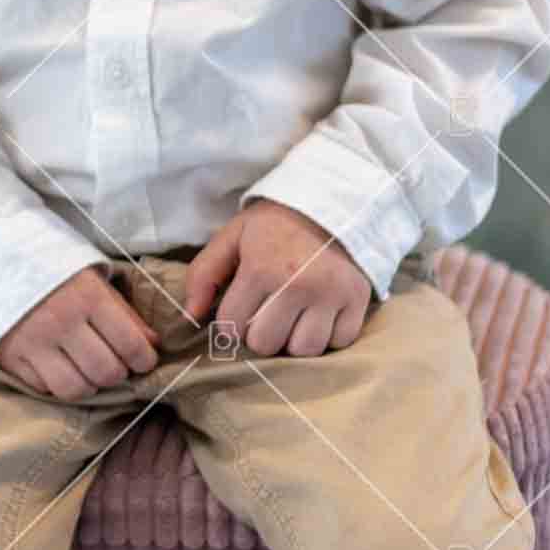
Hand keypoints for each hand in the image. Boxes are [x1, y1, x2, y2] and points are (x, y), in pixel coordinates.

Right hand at [0, 265, 161, 401]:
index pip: (130, 345)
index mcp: (88, 296)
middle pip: (105, 372)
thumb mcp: (94, 280)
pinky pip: (44, 389)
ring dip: (88, 385)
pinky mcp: (11, 358)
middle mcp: (61, 321)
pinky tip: (59, 366)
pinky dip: (56, 384)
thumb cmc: (56, 270)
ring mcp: (33, 342)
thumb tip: (152, 344)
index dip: (144, 360)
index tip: (143, 360)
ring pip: (75, 389)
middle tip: (114, 363)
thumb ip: (124, 313)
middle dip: (118, 374)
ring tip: (87, 370)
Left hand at [183, 200, 374, 356]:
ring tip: (296, 315)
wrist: (336, 200)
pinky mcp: (358, 300)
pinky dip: (329, 334)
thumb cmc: (279, 223)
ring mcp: (330, 295)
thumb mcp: (235, 235)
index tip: (242, 307)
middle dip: (262, 333)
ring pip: (304, 350)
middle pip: (266, 344)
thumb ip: (205, 273)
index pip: (232, 326)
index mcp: (260, 269)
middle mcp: (296, 286)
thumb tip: (191, 315)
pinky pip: (339, 342)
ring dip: (296, 339)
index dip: (232, 321)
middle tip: (269, 312)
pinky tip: (322, 313)